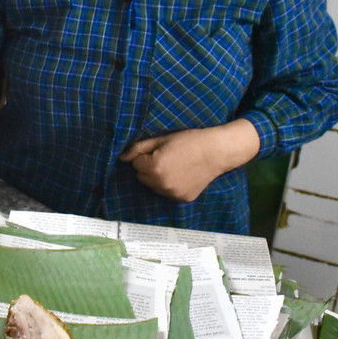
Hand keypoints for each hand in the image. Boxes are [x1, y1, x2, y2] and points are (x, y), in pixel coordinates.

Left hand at [119, 121, 260, 202]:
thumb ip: (138, 148)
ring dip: (158, 178)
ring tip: (175, 166)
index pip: (135, 164)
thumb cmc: (188, 141)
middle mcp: (162, 184)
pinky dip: (170, 185)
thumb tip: (121, 158)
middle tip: (166, 157)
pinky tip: (182, 175)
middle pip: (142, 177)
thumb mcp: (161, 139)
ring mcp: (172, 193)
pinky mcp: (182, 199)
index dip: (145, 156)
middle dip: (148, 168)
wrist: (216, 151)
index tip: (158, 150)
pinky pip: (167, 192)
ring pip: (153, 186)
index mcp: (154, 167)